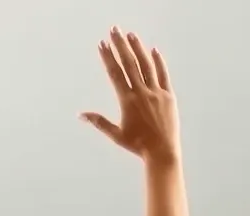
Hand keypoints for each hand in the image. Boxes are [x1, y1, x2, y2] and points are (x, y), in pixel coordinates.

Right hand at [81, 28, 179, 165]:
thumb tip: (81, 115)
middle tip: (114, 30)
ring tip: (131, 35)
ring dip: (138, 48)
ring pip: (146, 64)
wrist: (161, 151)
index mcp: (127, 101)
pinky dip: (158, 61)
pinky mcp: (168, 95)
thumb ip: (99, 122)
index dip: (108, 58)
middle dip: (120, 45)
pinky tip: (153, 50)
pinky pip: (163, 74)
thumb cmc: (137, 145)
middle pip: (129, 63)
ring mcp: (156, 92)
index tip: (101, 44)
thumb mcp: (116, 135)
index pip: (115, 73)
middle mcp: (141, 93)